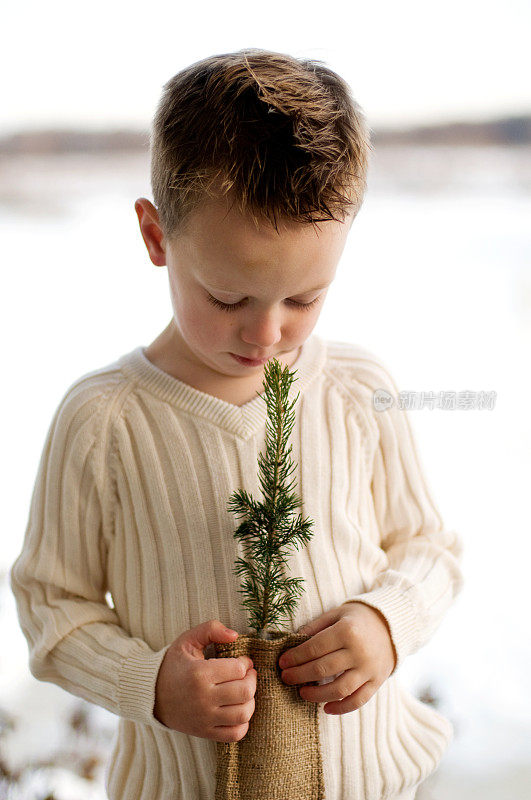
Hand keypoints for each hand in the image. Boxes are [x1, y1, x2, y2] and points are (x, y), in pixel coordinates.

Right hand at [154, 619, 256, 741]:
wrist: (152, 695)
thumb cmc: (174, 664)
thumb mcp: (188, 640)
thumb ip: (211, 629)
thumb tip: (235, 635)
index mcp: (199, 673)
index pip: (238, 669)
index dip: (245, 662)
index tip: (242, 661)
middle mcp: (203, 698)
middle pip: (245, 691)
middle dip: (252, 679)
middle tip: (247, 674)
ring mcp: (204, 718)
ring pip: (244, 713)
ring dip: (250, 700)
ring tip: (243, 690)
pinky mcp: (205, 732)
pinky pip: (235, 734)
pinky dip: (243, 722)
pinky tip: (237, 709)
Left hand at [278, 602, 395, 714]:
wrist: (392, 626)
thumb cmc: (357, 619)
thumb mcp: (337, 614)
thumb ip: (315, 626)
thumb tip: (293, 641)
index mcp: (347, 630)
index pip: (315, 647)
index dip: (296, 657)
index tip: (282, 662)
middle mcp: (359, 651)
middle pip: (323, 669)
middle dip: (300, 675)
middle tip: (285, 678)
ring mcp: (369, 669)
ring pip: (339, 689)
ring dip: (317, 695)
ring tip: (302, 692)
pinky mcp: (377, 681)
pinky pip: (358, 700)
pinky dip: (341, 708)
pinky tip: (326, 708)